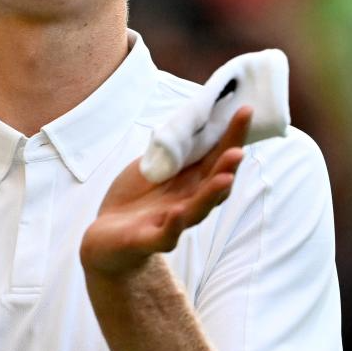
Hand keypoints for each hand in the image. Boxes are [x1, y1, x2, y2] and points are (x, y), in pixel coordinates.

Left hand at [80, 107, 251, 275]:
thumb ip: (172, 150)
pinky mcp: (148, 240)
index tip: (245, 110)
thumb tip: (190, 117)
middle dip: (228, 167)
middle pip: (214, 185)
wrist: (106, 237)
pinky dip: (172, 226)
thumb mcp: (154, 167)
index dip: (232, 137)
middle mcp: (188, 202)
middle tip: (239, 149)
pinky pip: (165, 235)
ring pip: (197, 210)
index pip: (217, 158)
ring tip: (224, 178)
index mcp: (191, 182)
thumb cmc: (136, 199)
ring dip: (211, 194)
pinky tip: (177, 212)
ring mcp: (171, 223)